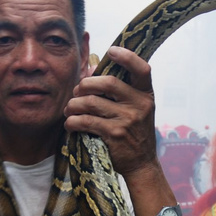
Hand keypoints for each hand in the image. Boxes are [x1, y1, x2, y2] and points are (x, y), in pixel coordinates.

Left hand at [64, 45, 155, 175]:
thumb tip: (91, 69)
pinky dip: (72, 121)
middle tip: (77, 92)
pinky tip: (70, 123)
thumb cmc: (134, 133)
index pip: (142, 69)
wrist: (141, 164)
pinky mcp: (114, 134)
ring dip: (74, 104)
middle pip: (108, 83)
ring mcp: (127, 120)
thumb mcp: (136, 109)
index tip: (112, 51)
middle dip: (85, 85)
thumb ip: (119, 91)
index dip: (127, 57)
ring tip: (69, 109)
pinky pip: (85, 121)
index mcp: (146, 95)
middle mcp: (139, 105)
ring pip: (91, 102)